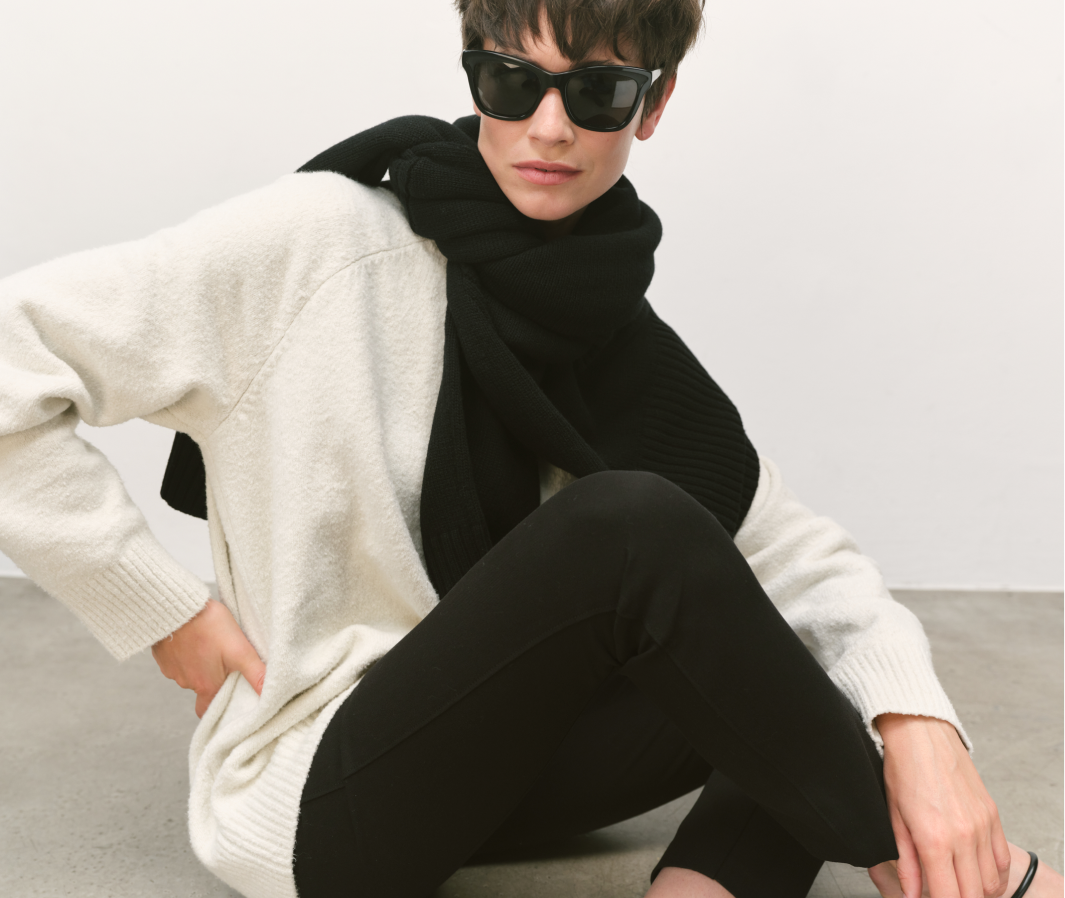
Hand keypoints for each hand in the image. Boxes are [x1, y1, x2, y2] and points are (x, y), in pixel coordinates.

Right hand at [151, 599, 265, 717]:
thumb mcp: (239, 650)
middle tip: (227, 665)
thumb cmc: (208, 626)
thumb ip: (255, 673)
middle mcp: (186, 682)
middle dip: (215, 681)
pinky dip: (188, 654)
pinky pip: (178, 661)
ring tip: (213, 647)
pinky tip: (197, 640)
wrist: (177, 606)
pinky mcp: (163, 655)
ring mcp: (172, 669)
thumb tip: (269, 694)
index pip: (210, 710)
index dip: (221, 707)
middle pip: (203, 690)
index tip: (231, 698)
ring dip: (202, 665)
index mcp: (206, 685)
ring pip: (191, 674)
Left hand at [871, 714, 1009, 897]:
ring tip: (958, 885)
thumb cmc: (902, 771)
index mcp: (934, 840)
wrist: (920, 734)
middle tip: (944, 891)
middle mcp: (964, 836)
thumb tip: (911, 894)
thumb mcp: (894, 819)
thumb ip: (906, 863)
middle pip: (974, 895)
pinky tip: (977, 873)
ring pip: (993, 882)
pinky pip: (1003, 859)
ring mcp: (983, 826)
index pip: (949, 896)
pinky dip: (994, 874)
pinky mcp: (993, 816)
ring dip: (978, 891)